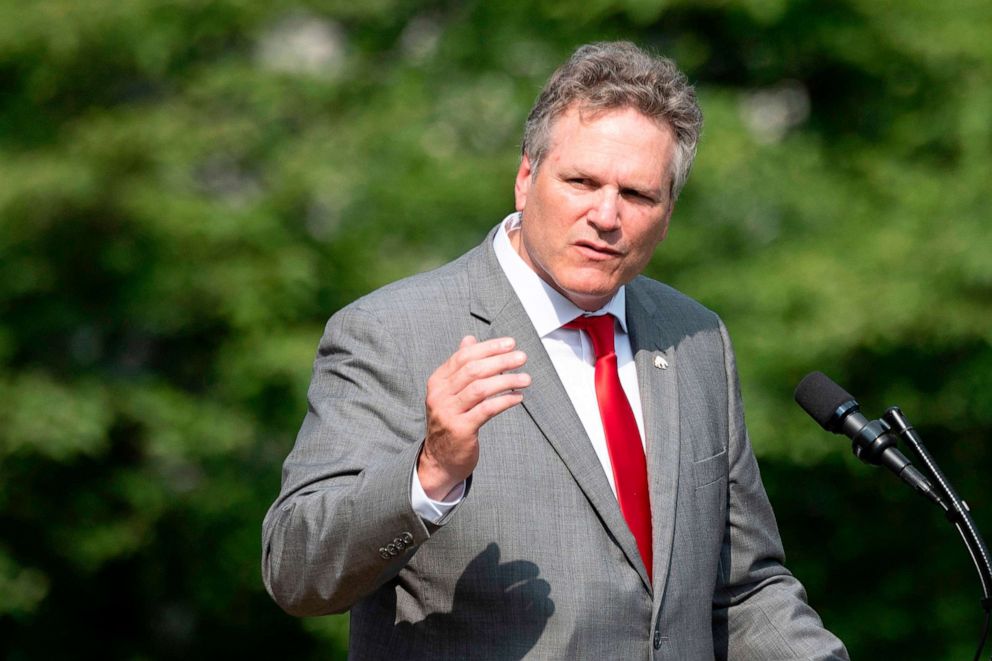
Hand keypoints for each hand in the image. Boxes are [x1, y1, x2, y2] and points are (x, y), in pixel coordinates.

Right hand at [418, 336, 529, 499]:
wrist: (440, 459)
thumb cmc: (450, 421)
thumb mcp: (450, 392)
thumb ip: (460, 367)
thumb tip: (469, 339)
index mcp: (437, 382)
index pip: (463, 357)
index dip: (488, 348)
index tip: (510, 343)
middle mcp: (439, 395)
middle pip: (473, 370)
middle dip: (500, 361)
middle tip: (522, 357)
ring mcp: (448, 413)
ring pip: (481, 388)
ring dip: (507, 380)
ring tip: (526, 378)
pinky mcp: (461, 430)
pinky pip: (486, 410)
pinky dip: (504, 401)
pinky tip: (518, 397)